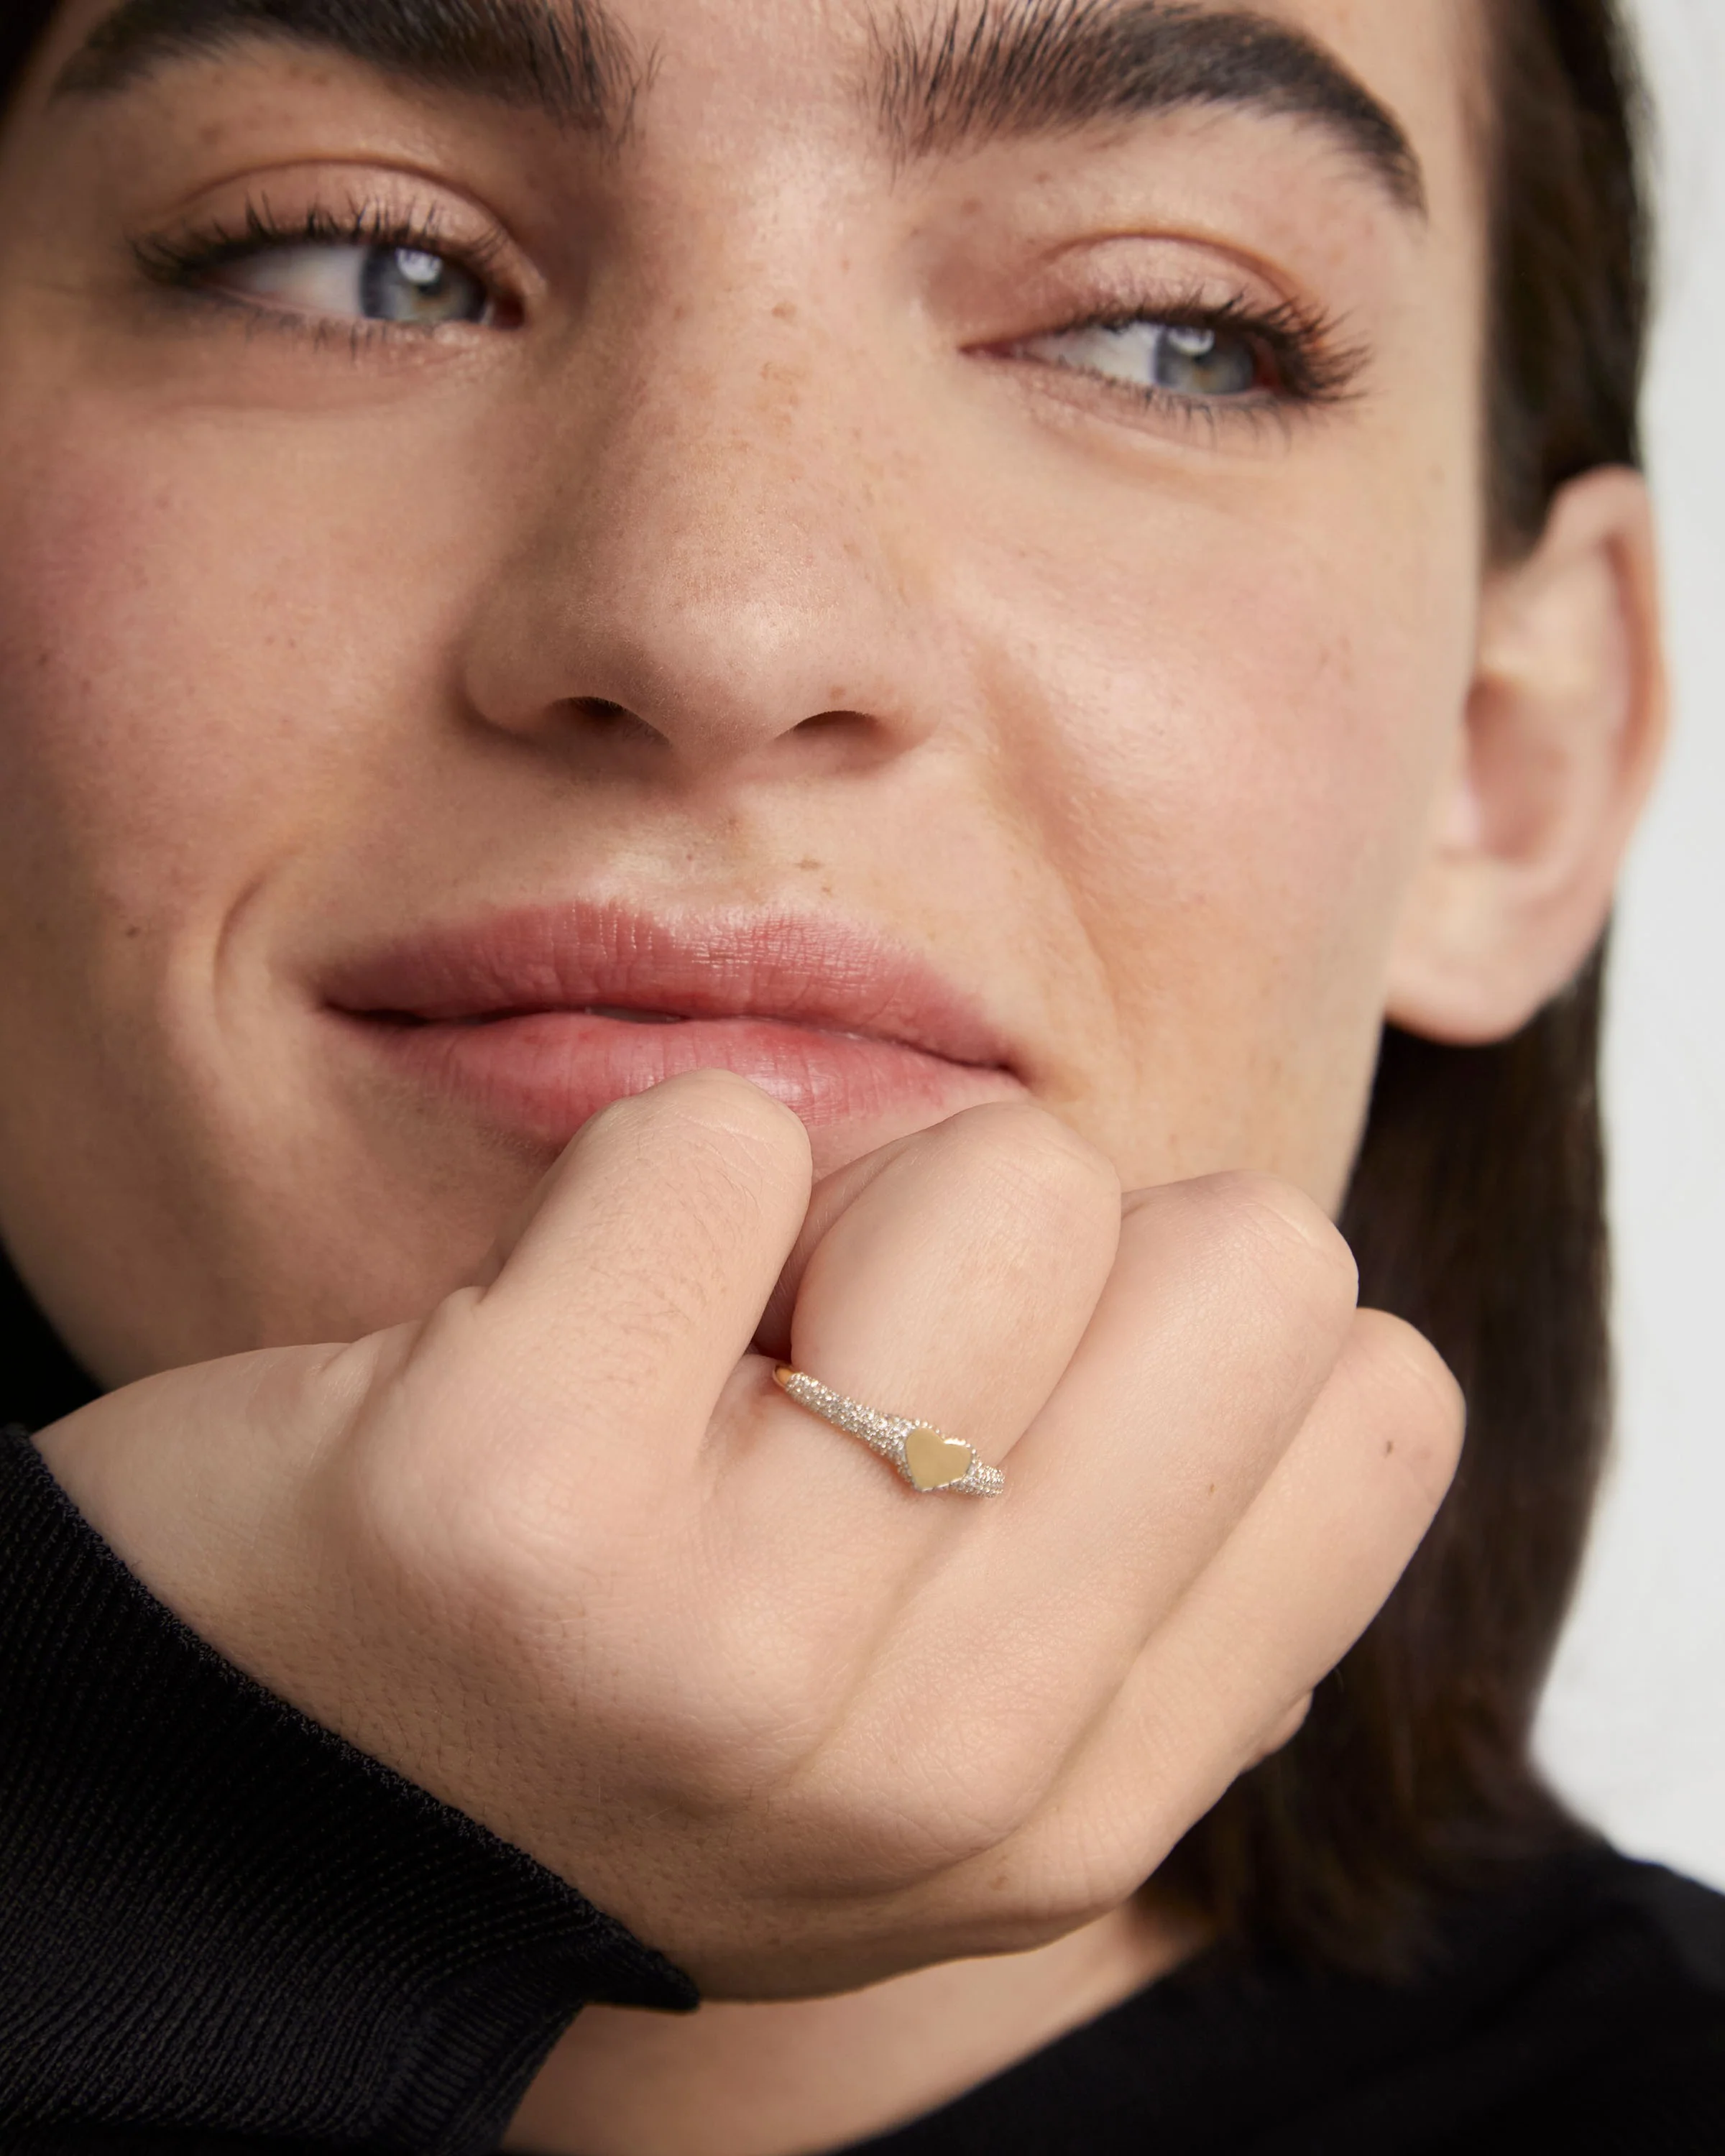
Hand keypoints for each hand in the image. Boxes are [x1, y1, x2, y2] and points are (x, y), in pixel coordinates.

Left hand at [38, 1072, 1461, 1998]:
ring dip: (837, 1198)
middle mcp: (948, 1766)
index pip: (1377, 1399)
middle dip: (1038, 1248)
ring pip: (1002, 1165)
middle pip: (1246, 1246)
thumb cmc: (605, 1693)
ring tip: (687, 1356)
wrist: (237, 1794)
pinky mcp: (511, 1502)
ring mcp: (733, 1648)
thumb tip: (1319, 1337)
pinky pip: (716, 1136)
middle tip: (831, 1361)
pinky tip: (539, 1337)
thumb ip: (1143, 1570)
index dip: (1179, 1331)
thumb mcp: (921, 1716)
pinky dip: (631, 1179)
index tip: (990, 1400)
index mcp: (1076, 1807)